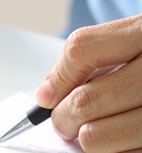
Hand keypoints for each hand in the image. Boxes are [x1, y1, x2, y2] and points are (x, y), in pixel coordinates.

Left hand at [36, 14, 141, 152]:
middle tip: (64, 121)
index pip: (81, 50)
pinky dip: (117, 151)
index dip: (57, 77)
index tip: (48, 96)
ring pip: (97, 137)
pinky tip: (124, 138)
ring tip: (93, 131)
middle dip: (63, 117)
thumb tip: (47, 95)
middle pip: (85, 100)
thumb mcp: (134, 38)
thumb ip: (88, 59)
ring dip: (87, 138)